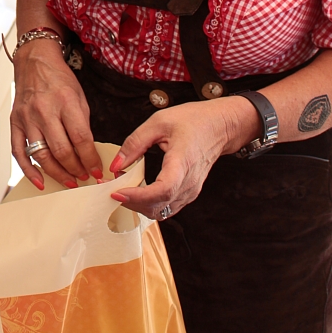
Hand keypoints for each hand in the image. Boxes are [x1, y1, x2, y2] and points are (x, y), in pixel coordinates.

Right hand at [10, 39, 102, 189]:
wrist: (35, 62)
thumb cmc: (59, 79)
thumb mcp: (80, 97)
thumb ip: (83, 124)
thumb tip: (88, 153)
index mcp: (66, 102)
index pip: (81, 139)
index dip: (91, 159)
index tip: (98, 171)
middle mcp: (44, 111)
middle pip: (61, 150)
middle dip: (76, 169)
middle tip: (85, 178)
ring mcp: (27, 118)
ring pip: (41, 155)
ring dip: (58, 174)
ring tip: (70, 181)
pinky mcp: (15, 123)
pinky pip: (19, 152)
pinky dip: (29, 171)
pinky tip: (40, 182)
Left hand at [110, 97, 259, 217]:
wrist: (219, 126)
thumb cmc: (193, 121)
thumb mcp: (158, 122)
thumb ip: (135, 143)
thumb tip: (115, 165)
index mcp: (182, 162)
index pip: (162, 190)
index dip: (138, 196)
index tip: (117, 193)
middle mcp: (189, 182)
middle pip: (159, 206)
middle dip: (132, 203)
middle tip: (112, 189)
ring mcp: (191, 190)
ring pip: (162, 212)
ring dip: (140, 206)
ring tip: (124, 189)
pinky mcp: (189, 193)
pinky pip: (168, 207)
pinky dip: (150, 204)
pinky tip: (139, 191)